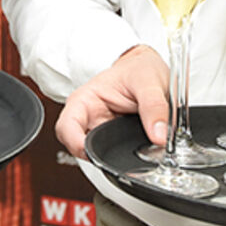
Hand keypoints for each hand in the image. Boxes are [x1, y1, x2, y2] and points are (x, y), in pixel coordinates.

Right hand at [55, 44, 168, 159]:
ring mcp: (101, 130)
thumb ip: (154, 107)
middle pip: (77, 148)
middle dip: (97, 156)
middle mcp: (89, 118)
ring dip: (114, 158)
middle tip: (120, 156)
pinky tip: (137, 149)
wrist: (150, 68)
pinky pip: (114, 155)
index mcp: (85, 99)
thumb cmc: (140, 67)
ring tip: (134, 146)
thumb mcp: (148, 81)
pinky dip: (125, 157)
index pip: (66, 128)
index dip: (74, 143)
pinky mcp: (115, 140)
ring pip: (97, 155)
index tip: (93, 153)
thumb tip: (159, 135)